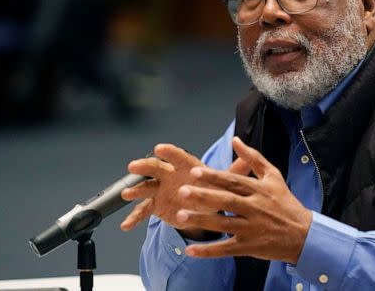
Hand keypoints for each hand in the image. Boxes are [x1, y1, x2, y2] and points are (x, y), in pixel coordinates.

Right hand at [120, 143, 251, 237]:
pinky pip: (143, 210)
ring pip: (145, 187)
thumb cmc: (213, 189)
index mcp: (187, 167)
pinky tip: (126, 226)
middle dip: (144, 166)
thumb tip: (248, 161)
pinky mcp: (156, 205)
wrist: (203, 208)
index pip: (177, 156)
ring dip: (135, 189)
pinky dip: (134, 217)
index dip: (169, 152)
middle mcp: (171, 175)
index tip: (159, 148)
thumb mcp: (224, 182)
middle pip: (155, 167)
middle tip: (134, 166)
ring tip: (126, 194)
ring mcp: (161, 189)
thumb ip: (234, 172)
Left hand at [176, 137, 312, 263]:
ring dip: (202, 221)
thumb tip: (235, 139)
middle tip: (182, 191)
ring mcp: (252, 228)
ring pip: (224, 224)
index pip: (233, 181)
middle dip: (204, 196)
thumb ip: (253, 157)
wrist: (304, 234)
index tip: (195, 171)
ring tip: (181, 216)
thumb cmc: (286, 202)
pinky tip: (190, 251)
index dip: (214, 176)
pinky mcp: (249, 246)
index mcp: (258, 189)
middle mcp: (255, 208)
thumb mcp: (273, 176)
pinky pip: (226, 249)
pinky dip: (208, 251)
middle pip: (227, 201)